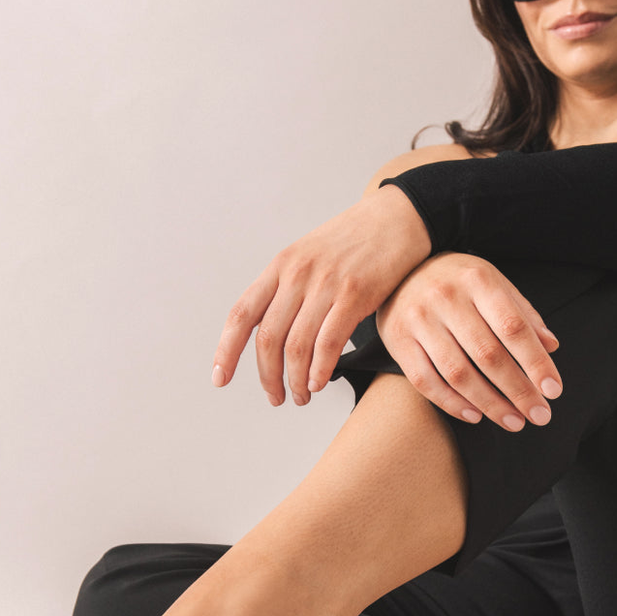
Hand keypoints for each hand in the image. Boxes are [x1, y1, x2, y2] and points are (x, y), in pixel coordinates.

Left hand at [212, 184, 431, 404]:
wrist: (396, 218)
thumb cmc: (354, 242)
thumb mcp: (309, 256)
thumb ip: (288, 289)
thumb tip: (270, 333)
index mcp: (280, 266)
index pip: (241, 314)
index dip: (226, 350)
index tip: (220, 378)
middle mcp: (297, 274)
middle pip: (268, 338)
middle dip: (268, 376)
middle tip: (275, 397)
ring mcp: (326, 284)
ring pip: (296, 346)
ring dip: (295, 380)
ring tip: (301, 396)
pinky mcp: (355, 294)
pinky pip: (329, 343)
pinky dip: (320, 370)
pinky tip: (319, 382)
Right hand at [375, 252, 562, 430]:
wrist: (398, 270)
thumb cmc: (456, 281)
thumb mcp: (493, 283)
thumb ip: (522, 313)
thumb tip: (551, 346)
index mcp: (478, 280)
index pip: (513, 327)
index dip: (536, 362)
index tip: (553, 390)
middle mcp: (446, 298)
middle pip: (488, 355)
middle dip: (518, 391)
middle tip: (539, 415)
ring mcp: (419, 320)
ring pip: (458, 373)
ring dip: (490, 404)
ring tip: (513, 422)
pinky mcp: (398, 341)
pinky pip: (426, 381)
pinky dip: (452, 403)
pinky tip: (475, 415)